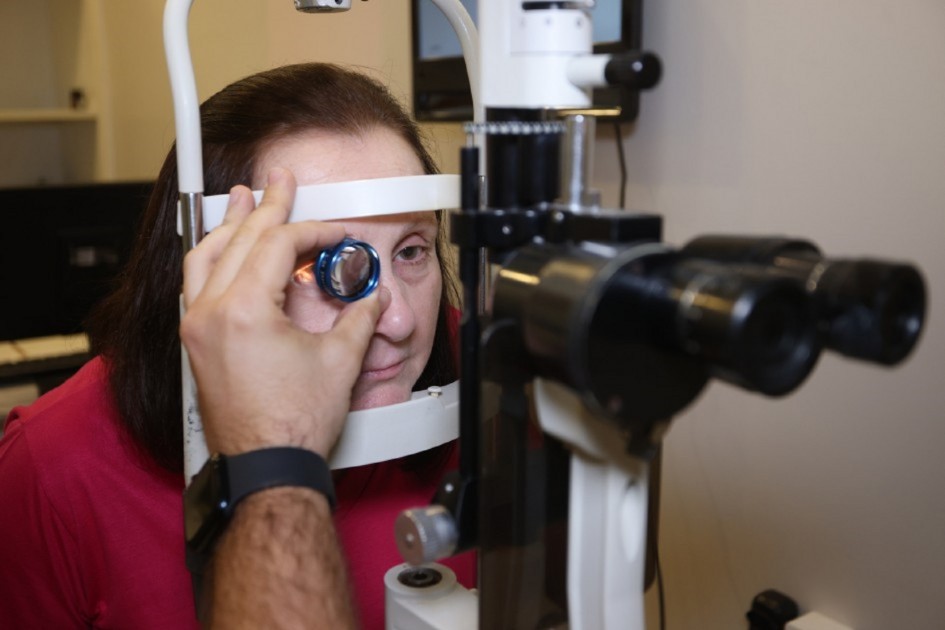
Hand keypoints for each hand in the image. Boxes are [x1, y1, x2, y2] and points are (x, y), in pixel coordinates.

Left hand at [180, 168, 388, 456]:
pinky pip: (196, 284)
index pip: (278, 246)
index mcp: (244, 311)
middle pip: (240, 240)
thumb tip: (371, 298)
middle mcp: (211, 314)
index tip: (335, 232)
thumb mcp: (340, 361)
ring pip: (206, 257)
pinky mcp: (197, 344)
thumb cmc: (295, 424)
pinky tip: (223, 249)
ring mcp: (198, 329)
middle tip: (280, 181)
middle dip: (266, 207)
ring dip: (229, 225)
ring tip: (242, 198)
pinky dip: (213, 257)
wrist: (267, 467)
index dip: (313, 231)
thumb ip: (358, 318)